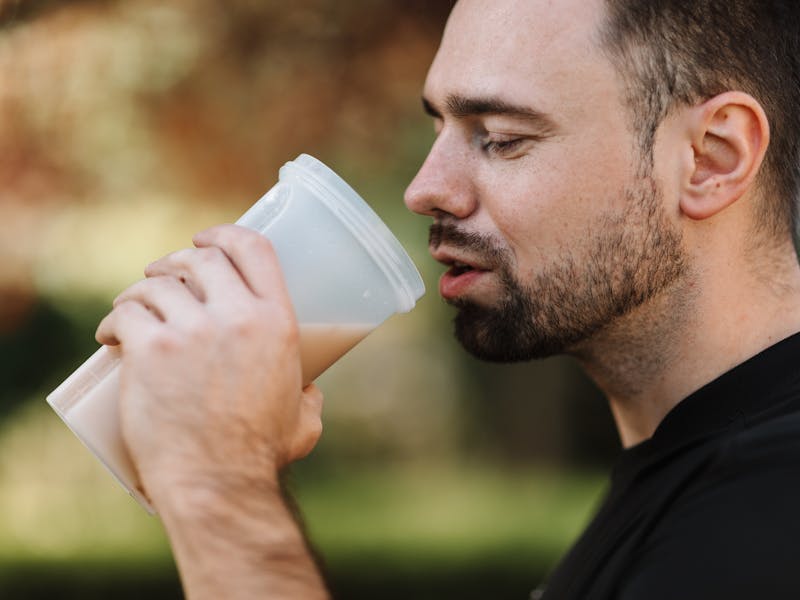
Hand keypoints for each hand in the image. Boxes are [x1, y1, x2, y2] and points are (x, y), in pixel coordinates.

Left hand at [96, 224, 323, 505]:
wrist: (218, 481)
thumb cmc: (261, 455)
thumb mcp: (305, 418)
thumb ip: (311, 397)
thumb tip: (310, 391)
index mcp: (277, 322)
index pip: (254, 248)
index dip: (225, 233)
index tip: (205, 238)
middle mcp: (237, 316)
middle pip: (201, 258)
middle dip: (177, 261)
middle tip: (163, 278)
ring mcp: (192, 331)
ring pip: (157, 284)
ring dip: (140, 290)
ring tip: (132, 308)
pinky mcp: (151, 350)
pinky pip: (126, 313)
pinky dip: (114, 320)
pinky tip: (110, 335)